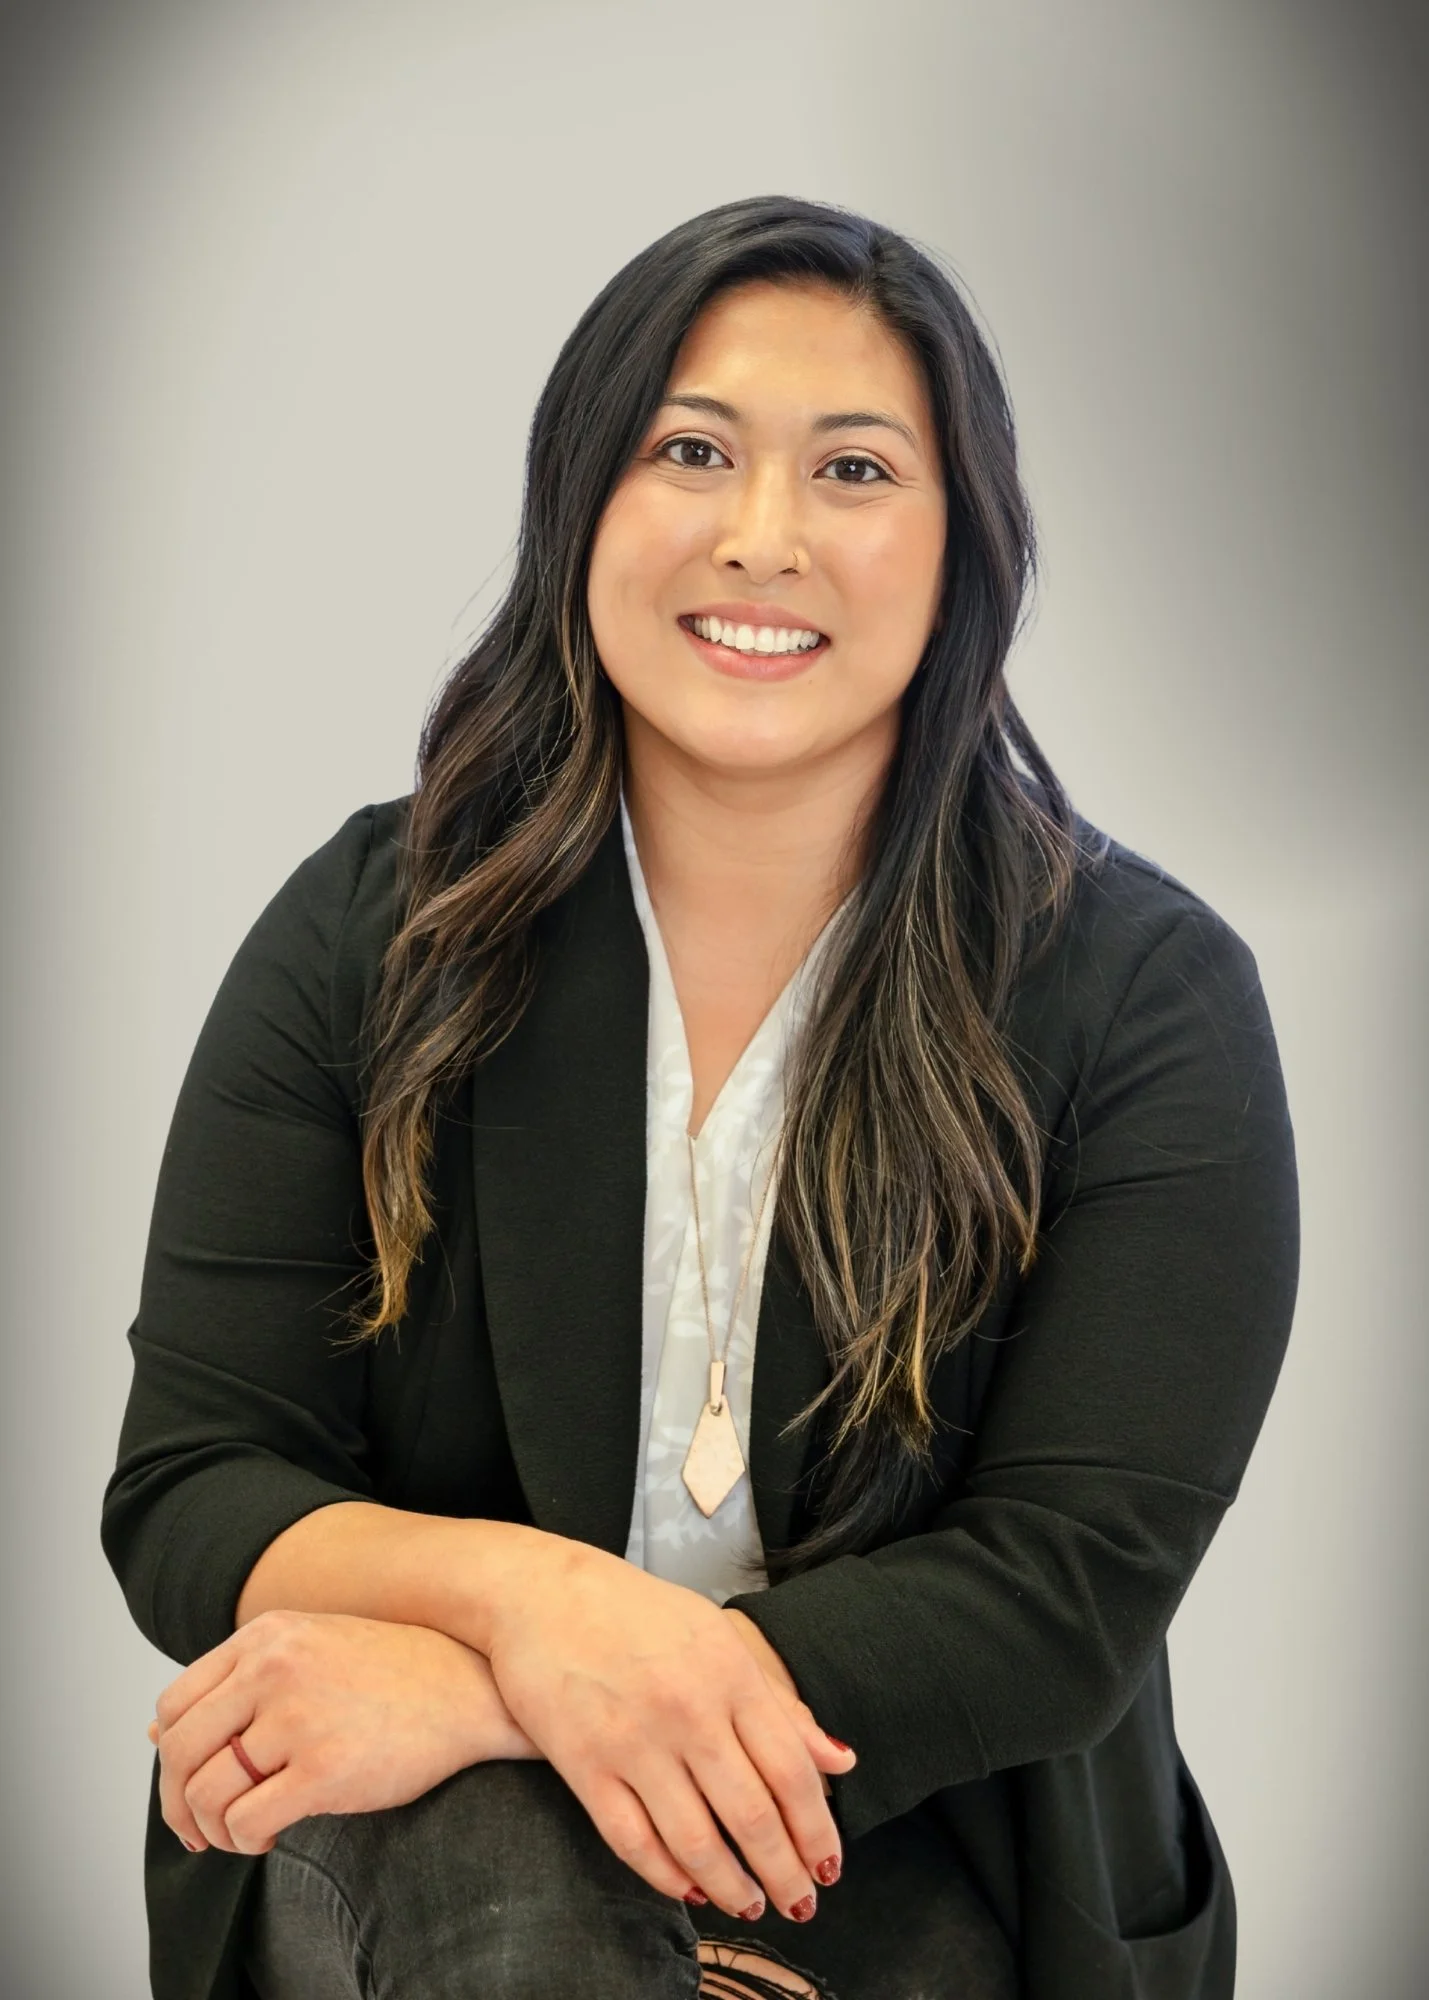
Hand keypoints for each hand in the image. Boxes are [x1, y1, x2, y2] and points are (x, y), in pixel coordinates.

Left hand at [149, 1609, 539, 1855]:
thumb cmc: (393, 1673)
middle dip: (178, 1803)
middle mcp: (273, 1669)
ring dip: (215, 1829)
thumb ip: (237, 1683)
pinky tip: (272, 1836)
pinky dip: (246, 1841)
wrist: (471, 1687)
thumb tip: (157, 1733)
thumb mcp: (309, 1651)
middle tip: (200, 1830)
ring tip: (244, 1834)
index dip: (170, 1756)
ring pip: (206, 1792)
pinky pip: (248, 1821)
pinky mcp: (325, 1769)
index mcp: (266, 1636)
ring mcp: (298, 1717)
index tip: (189, 1783)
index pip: (175, 1704)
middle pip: (178, 1751)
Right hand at [483, 1542, 856, 1923]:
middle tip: (801, 1907)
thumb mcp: (716, 1636)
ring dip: (732, 1887)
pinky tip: (691, 1889)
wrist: (540, 1593)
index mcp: (729, 1672)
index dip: (815, 1830)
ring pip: (697, 1841)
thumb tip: (840, 1760)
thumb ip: (777, 1704)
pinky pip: (634, 1841)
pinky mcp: (584, 1765)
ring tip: (752, 1905)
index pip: (790, 1770)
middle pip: (752, 1816)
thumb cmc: (635, 1611)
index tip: (828, 1867)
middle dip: (784, 1873)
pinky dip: (668, 1877)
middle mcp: (688, 1710)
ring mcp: (634, 1741)